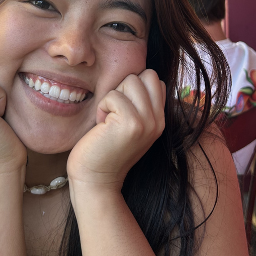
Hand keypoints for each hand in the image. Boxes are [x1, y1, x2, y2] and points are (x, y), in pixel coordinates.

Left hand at [67, 69, 165, 193]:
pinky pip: (113, 95)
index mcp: (160, 119)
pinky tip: (101, 126)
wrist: (96, 180)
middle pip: (147, 75)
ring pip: (131, 80)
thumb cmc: (104, 149)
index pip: (155, 80)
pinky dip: (102, 107)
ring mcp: (147, 122)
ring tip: (108, 120)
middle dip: (124, 88)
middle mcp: (158, 120)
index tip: (121, 111)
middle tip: (114, 113)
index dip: (133, 88)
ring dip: (113, 97)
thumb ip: (139, 104)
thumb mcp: (130, 125)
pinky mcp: (131, 123)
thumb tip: (135, 75)